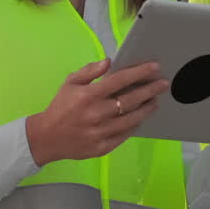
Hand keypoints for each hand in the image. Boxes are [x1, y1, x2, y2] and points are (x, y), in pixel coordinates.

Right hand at [25, 59, 168, 165]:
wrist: (46, 138)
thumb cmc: (60, 107)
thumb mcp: (70, 83)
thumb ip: (89, 71)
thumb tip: (109, 61)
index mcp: (89, 95)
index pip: (120, 80)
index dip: (139, 73)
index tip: (154, 67)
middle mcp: (97, 114)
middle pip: (131, 100)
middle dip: (150, 90)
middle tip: (163, 84)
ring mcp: (100, 132)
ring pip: (131, 119)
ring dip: (146, 109)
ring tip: (155, 101)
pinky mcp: (102, 147)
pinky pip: (124, 135)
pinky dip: (134, 125)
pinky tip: (140, 118)